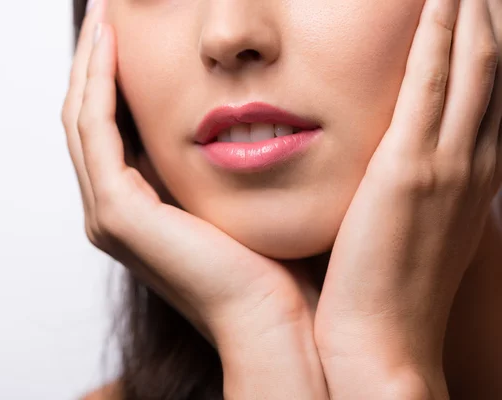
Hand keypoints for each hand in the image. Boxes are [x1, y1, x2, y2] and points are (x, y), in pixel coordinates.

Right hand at [61, 1, 327, 396]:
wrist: (273, 322)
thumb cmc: (266, 264)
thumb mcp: (230, 198)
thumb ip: (210, 165)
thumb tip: (232, 117)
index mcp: (136, 209)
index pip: (110, 131)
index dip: (112, 79)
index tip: (124, 33)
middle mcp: (112, 212)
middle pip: (88, 120)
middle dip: (93, 64)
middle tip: (105, 14)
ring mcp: (108, 215)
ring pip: (82, 120)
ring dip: (89, 66)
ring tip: (103, 18)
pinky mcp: (116, 214)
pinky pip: (95, 131)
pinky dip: (98, 85)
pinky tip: (110, 44)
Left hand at [314, 0, 500, 396]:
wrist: (382, 341)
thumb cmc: (388, 290)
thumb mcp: (415, 230)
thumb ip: (415, 191)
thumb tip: (397, 166)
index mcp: (473, 178)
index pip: (488, 94)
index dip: (487, 45)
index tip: (478, 9)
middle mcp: (473, 164)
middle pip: (492, 69)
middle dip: (489, 16)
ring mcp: (447, 165)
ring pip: (471, 67)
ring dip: (469, 13)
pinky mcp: (409, 170)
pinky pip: (430, 86)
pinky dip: (437, 38)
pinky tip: (436, 0)